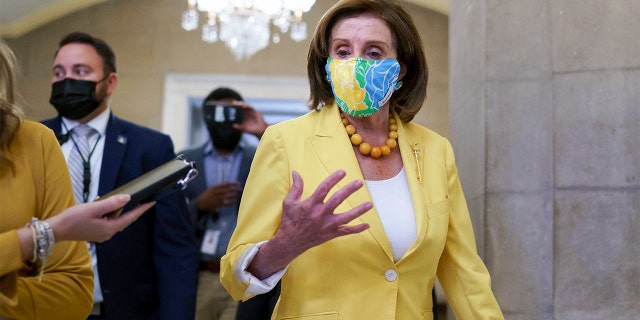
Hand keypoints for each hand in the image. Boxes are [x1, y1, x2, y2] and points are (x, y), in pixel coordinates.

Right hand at [47, 195, 154, 241]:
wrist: (56, 230)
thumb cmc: (73, 219)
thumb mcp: (94, 208)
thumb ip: (111, 203)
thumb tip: (127, 198)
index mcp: (110, 228)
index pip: (131, 217)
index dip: (142, 209)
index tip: (152, 202)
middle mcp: (108, 233)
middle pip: (124, 219)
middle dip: (131, 209)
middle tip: (141, 199)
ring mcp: (102, 234)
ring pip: (114, 218)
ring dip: (114, 208)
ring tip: (111, 198)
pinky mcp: (95, 232)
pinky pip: (106, 220)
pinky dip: (105, 212)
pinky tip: (98, 202)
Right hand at [196, 182, 241, 210]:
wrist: (200, 202)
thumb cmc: (207, 194)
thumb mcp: (212, 188)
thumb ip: (220, 186)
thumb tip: (229, 185)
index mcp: (215, 187)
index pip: (227, 184)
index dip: (234, 183)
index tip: (239, 184)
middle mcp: (217, 192)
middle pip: (229, 189)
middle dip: (236, 189)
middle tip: (240, 189)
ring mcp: (217, 198)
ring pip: (228, 196)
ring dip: (234, 195)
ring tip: (238, 194)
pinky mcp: (218, 204)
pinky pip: (227, 203)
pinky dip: (231, 202)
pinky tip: (234, 201)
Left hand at [229, 101, 267, 138]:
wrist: (259, 130)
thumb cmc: (251, 129)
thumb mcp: (243, 128)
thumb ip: (238, 127)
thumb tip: (233, 126)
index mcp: (243, 115)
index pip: (238, 109)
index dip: (235, 107)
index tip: (230, 105)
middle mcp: (247, 112)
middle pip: (241, 106)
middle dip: (237, 104)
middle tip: (233, 103)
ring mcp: (251, 111)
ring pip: (246, 106)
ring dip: (242, 104)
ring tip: (238, 103)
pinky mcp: (255, 112)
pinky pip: (251, 108)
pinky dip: (247, 106)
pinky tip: (243, 106)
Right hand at [248, 170, 371, 278]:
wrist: (290, 242)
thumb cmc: (290, 221)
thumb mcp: (289, 202)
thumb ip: (296, 187)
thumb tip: (295, 172)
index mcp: (310, 205)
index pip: (324, 189)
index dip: (333, 179)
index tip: (342, 172)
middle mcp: (320, 214)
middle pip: (337, 200)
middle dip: (349, 191)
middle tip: (359, 183)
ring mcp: (327, 225)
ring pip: (346, 218)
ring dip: (358, 211)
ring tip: (369, 204)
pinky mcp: (331, 234)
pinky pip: (346, 232)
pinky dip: (357, 229)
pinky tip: (367, 225)